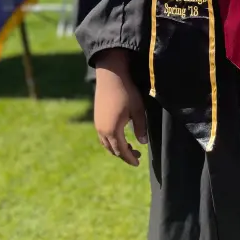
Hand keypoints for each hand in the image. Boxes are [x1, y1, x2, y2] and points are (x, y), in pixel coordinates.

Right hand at [94, 49, 146, 166]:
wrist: (111, 76)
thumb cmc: (127, 92)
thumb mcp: (137, 110)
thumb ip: (140, 128)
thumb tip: (142, 143)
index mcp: (112, 130)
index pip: (121, 151)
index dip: (130, 158)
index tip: (138, 163)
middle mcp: (102, 130)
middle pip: (112, 149)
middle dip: (124, 155)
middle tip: (137, 156)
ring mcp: (97, 124)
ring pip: (106, 143)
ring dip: (116, 148)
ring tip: (128, 148)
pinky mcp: (97, 117)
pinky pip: (102, 135)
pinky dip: (111, 140)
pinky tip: (119, 136)